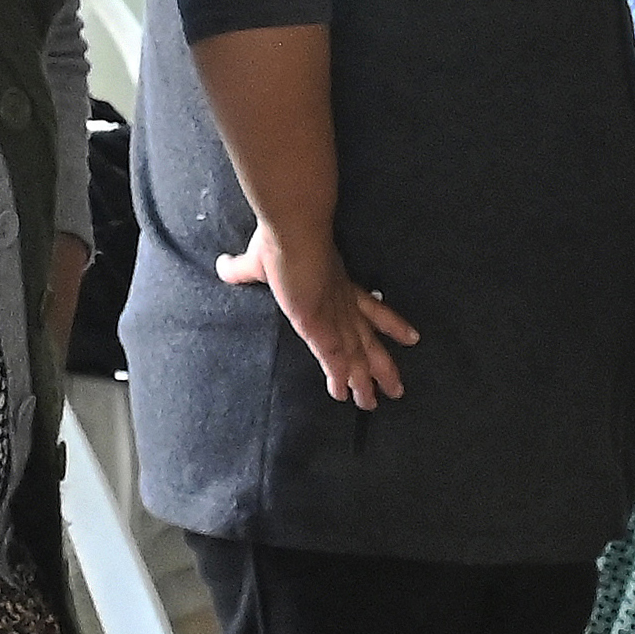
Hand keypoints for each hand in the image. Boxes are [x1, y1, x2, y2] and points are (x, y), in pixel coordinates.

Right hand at [214, 229, 420, 406]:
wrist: (292, 229)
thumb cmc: (282, 238)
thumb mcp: (259, 259)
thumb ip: (242, 269)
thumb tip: (223, 265)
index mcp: (340, 286)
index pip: (372, 310)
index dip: (392, 325)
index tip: (412, 338)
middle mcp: (344, 305)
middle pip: (370, 342)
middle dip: (384, 366)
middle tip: (397, 389)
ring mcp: (334, 318)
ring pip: (357, 357)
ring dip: (366, 381)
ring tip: (374, 404)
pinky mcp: (319, 327)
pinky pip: (334, 359)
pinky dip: (340, 378)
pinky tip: (344, 396)